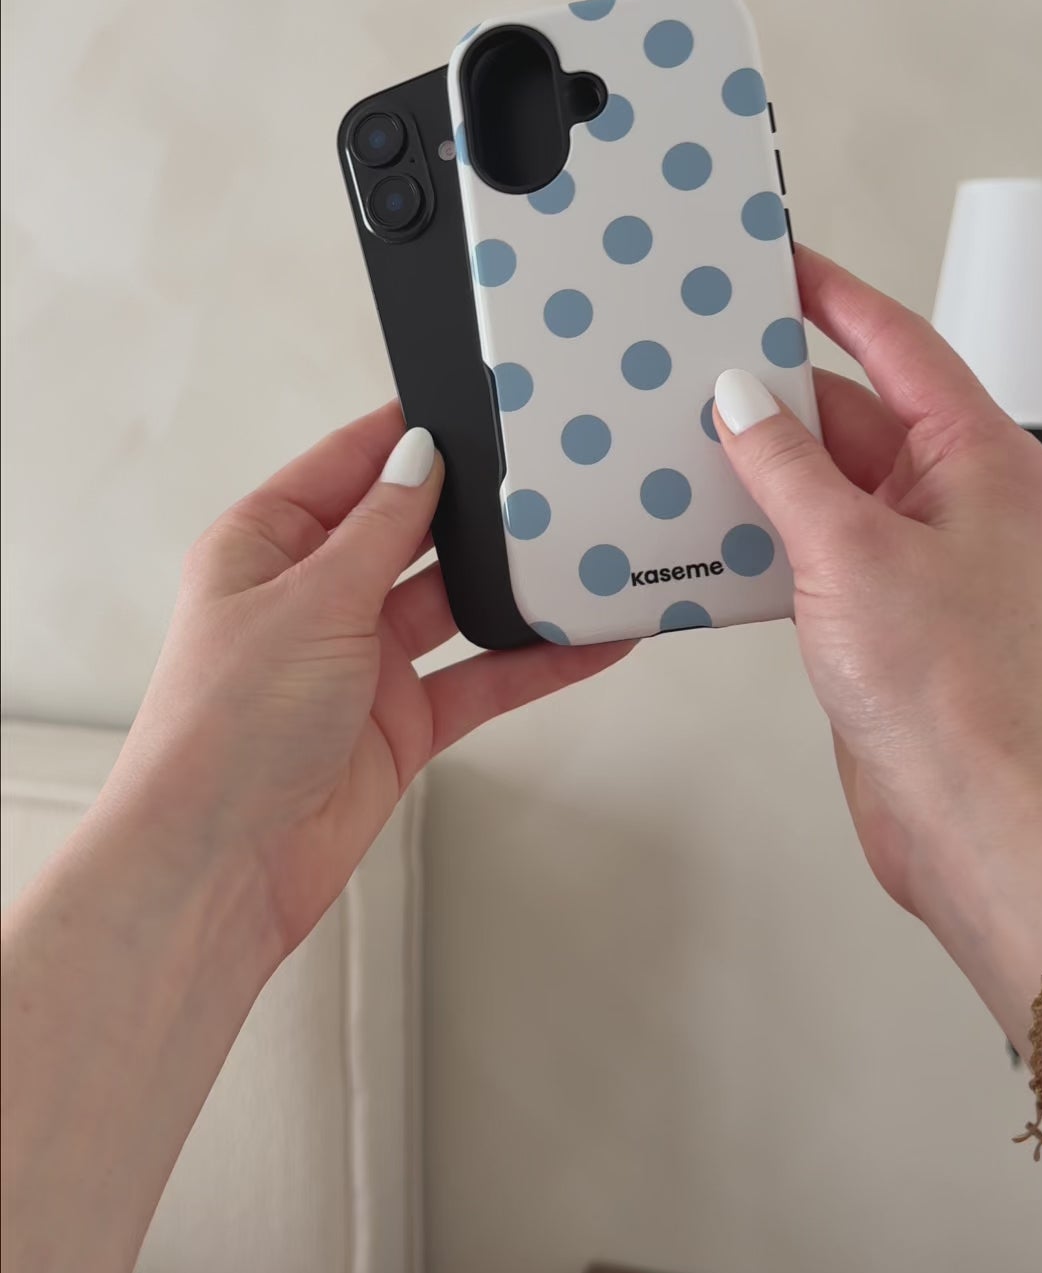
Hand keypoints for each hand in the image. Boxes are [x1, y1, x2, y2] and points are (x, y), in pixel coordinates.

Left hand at [110, 403, 628, 968]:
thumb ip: (379, 528)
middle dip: (470, 511)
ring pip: (453, 605)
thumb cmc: (225, 730)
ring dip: (510, 587)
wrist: (222, 868)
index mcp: (264, 547)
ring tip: (582, 551)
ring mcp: (359, 661)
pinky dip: (533, 661)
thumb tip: (420, 456)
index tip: (473, 405)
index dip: (406, 436)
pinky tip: (588, 640)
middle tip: (544, 475)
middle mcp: (312, 598)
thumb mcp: (311, 601)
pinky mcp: (399, 723)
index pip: (347, 467)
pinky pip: (480, 678)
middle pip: (407, 532)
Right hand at [711, 247, 1041, 1133]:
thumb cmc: (963, 701)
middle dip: (775, 392)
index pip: (896, 341)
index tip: (772, 264)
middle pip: (853, 410)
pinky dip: (762, 532)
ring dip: (762, 468)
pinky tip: (707, 531)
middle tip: (698, 360)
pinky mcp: (883, 612)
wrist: (978, 824)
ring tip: (686, 442)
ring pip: (825, 480)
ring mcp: (920, 557)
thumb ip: (785, 467)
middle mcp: (956, 498)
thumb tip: (738, 400)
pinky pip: (813, 542)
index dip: (830, 296)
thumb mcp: (850, 553)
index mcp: (979, 457)